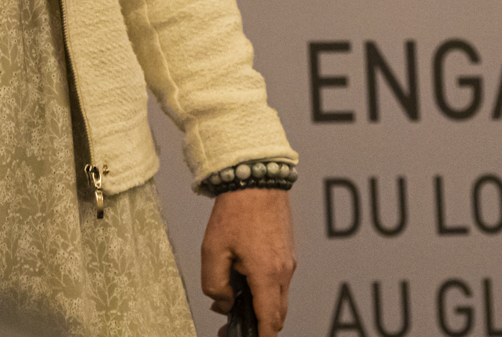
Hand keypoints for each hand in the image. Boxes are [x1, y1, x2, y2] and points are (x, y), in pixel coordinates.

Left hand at [201, 188, 294, 336]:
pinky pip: (280, 281)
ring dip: (261, 306)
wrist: (256, 179)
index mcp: (267, 274)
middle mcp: (284, 271)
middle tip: (232, 326)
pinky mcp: (287, 252)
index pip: (269, 320)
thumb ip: (215, 285)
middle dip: (259, 326)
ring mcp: (288, 261)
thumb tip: (225, 302)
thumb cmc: (236, 210)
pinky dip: (266, 290)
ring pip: (279, 298)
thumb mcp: (212, 251)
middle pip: (277, 314)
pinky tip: (244, 280)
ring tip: (233, 300)